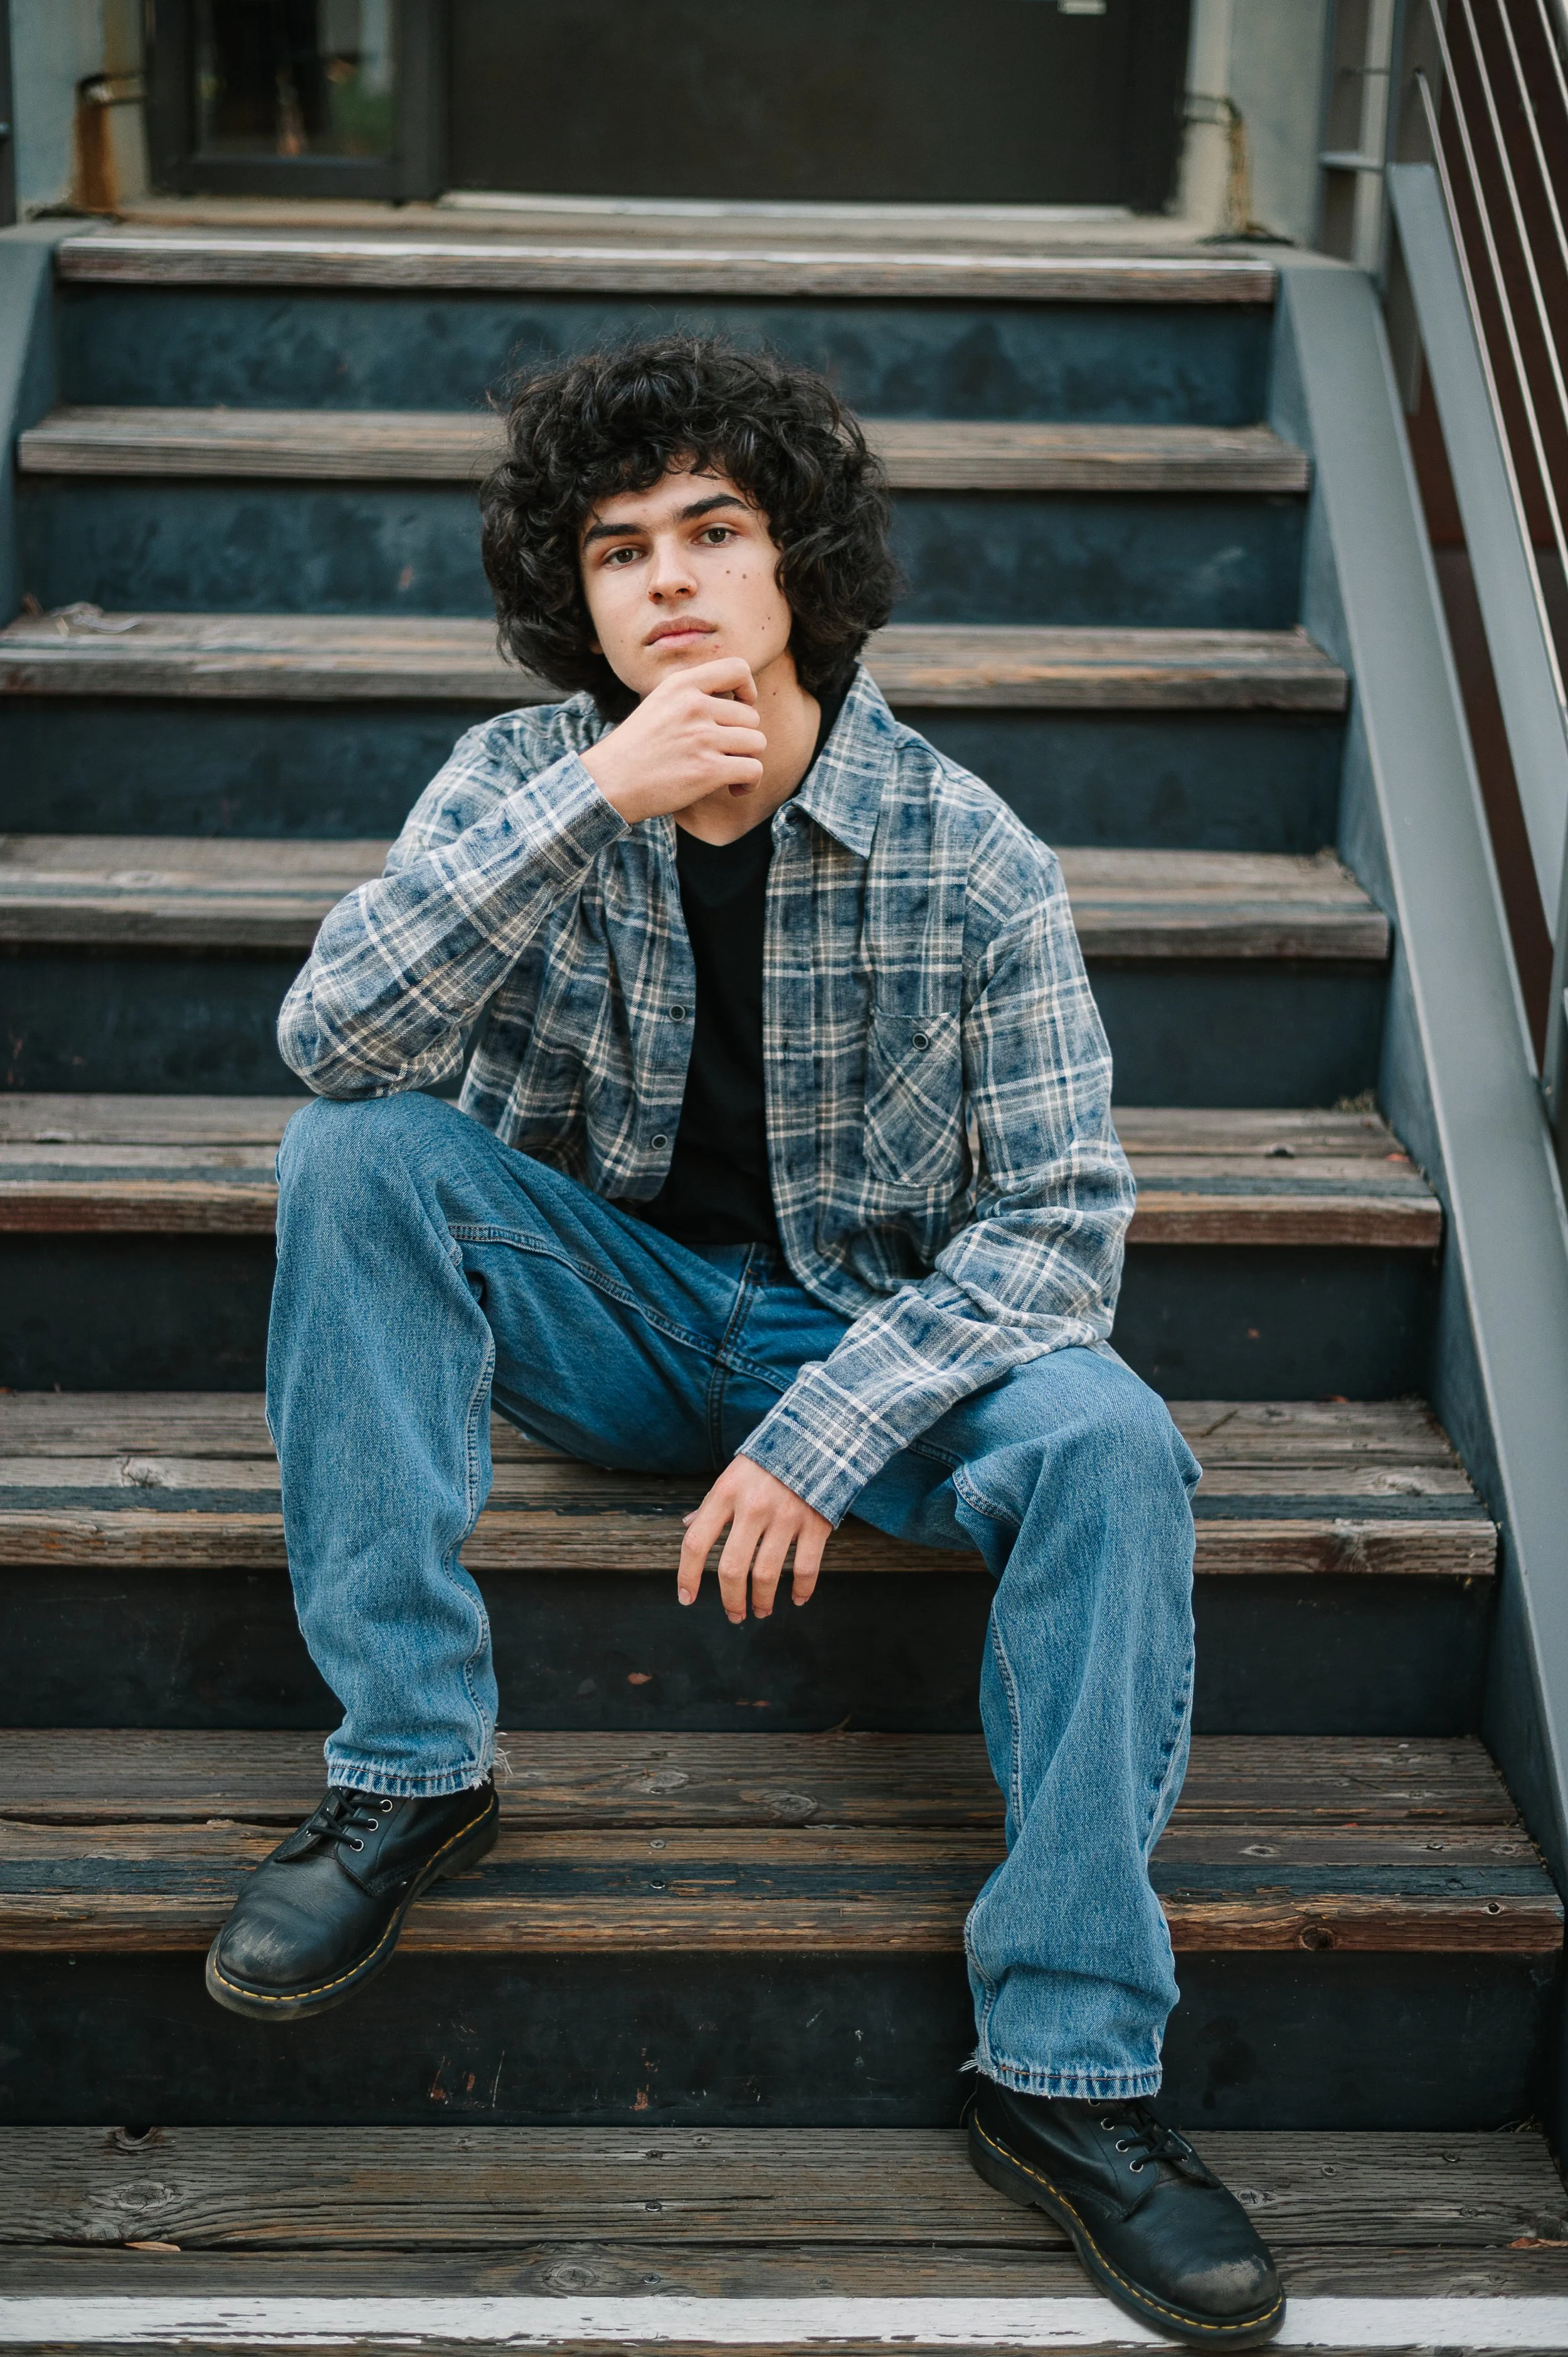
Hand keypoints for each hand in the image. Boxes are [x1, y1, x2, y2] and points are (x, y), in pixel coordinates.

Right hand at [580, 658, 765, 823]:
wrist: (608, 782)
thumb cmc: (636, 748)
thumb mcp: (659, 703)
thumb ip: (692, 695)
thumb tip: (735, 699)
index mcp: (682, 685)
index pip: (738, 668)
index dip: (748, 689)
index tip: (741, 707)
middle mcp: (694, 706)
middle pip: (751, 716)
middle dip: (742, 738)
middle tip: (724, 755)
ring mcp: (702, 737)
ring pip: (756, 743)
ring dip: (747, 761)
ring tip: (729, 774)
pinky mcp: (708, 770)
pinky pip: (754, 770)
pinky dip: (749, 783)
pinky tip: (734, 789)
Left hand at [678, 1456, 830, 1621]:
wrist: (818, 1437)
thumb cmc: (768, 1461)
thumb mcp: (733, 1475)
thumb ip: (711, 1504)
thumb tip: (688, 1527)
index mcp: (726, 1492)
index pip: (696, 1543)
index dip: (687, 1576)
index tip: (686, 1598)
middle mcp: (753, 1506)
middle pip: (731, 1568)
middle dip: (730, 1600)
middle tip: (734, 1615)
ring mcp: (785, 1516)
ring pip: (766, 1574)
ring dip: (761, 1601)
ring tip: (761, 1610)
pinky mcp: (815, 1523)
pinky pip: (806, 1568)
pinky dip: (802, 1590)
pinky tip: (796, 1599)